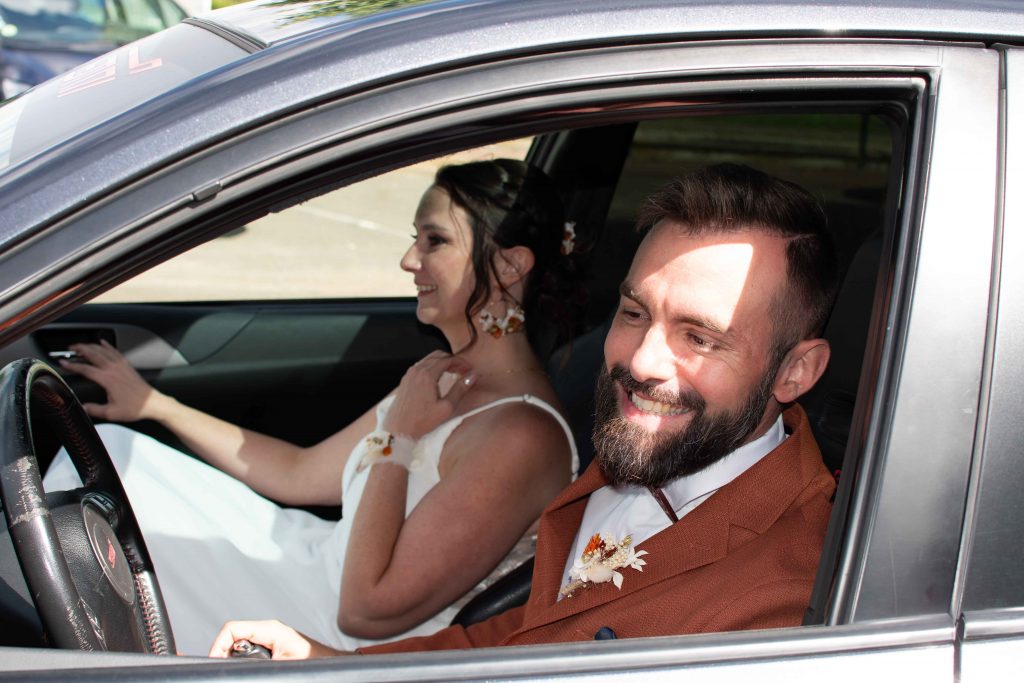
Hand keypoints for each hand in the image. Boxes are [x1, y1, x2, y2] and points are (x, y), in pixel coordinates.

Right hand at [58, 340, 161, 421]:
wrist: (153, 403)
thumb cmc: (135, 408)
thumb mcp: (111, 413)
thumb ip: (94, 409)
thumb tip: (83, 408)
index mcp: (107, 379)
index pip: (85, 369)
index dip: (72, 365)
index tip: (62, 362)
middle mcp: (114, 369)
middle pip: (93, 354)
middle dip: (80, 349)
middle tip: (70, 348)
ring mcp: (122, 365)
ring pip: (103, 350)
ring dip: (91, 346)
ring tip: (81, 345)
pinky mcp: (128, 365)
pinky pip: (115, 351)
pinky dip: (107, 345)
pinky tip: (102, 342)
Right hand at [208, 620, 346, 658]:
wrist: (330, 665)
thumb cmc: (314, 662)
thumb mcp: (282, 664)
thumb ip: (259, 661)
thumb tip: (240, 660)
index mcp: (269, 629)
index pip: (232, 629)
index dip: (217, 646)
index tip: (214, 663)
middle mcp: (267, 630)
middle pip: (232, 639)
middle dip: (226, 655)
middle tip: (231, 669)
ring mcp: (269, 638)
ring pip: (239, 647)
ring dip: (237, 659)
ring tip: (248, 669)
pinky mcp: (271, 647)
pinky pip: (249, 652)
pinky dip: (245, 661)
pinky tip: (253, 668)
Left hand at [382, 351, 475, 438]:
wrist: (399, 430)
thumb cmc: (420, 422)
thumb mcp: (446, 407)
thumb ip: (460, 389)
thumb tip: (471, 377)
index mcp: (427, 375)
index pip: (448, 359)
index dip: (461, 362)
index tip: (468, 370)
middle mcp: (417, 371)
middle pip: (438, 355)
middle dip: (452, 360)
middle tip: (461, 370)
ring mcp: (409, 375)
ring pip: (429, 359)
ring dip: (441, 363)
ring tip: (451, 374)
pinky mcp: (405, 380)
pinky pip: (420, 366)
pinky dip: (432, 367)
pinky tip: (437, 379)